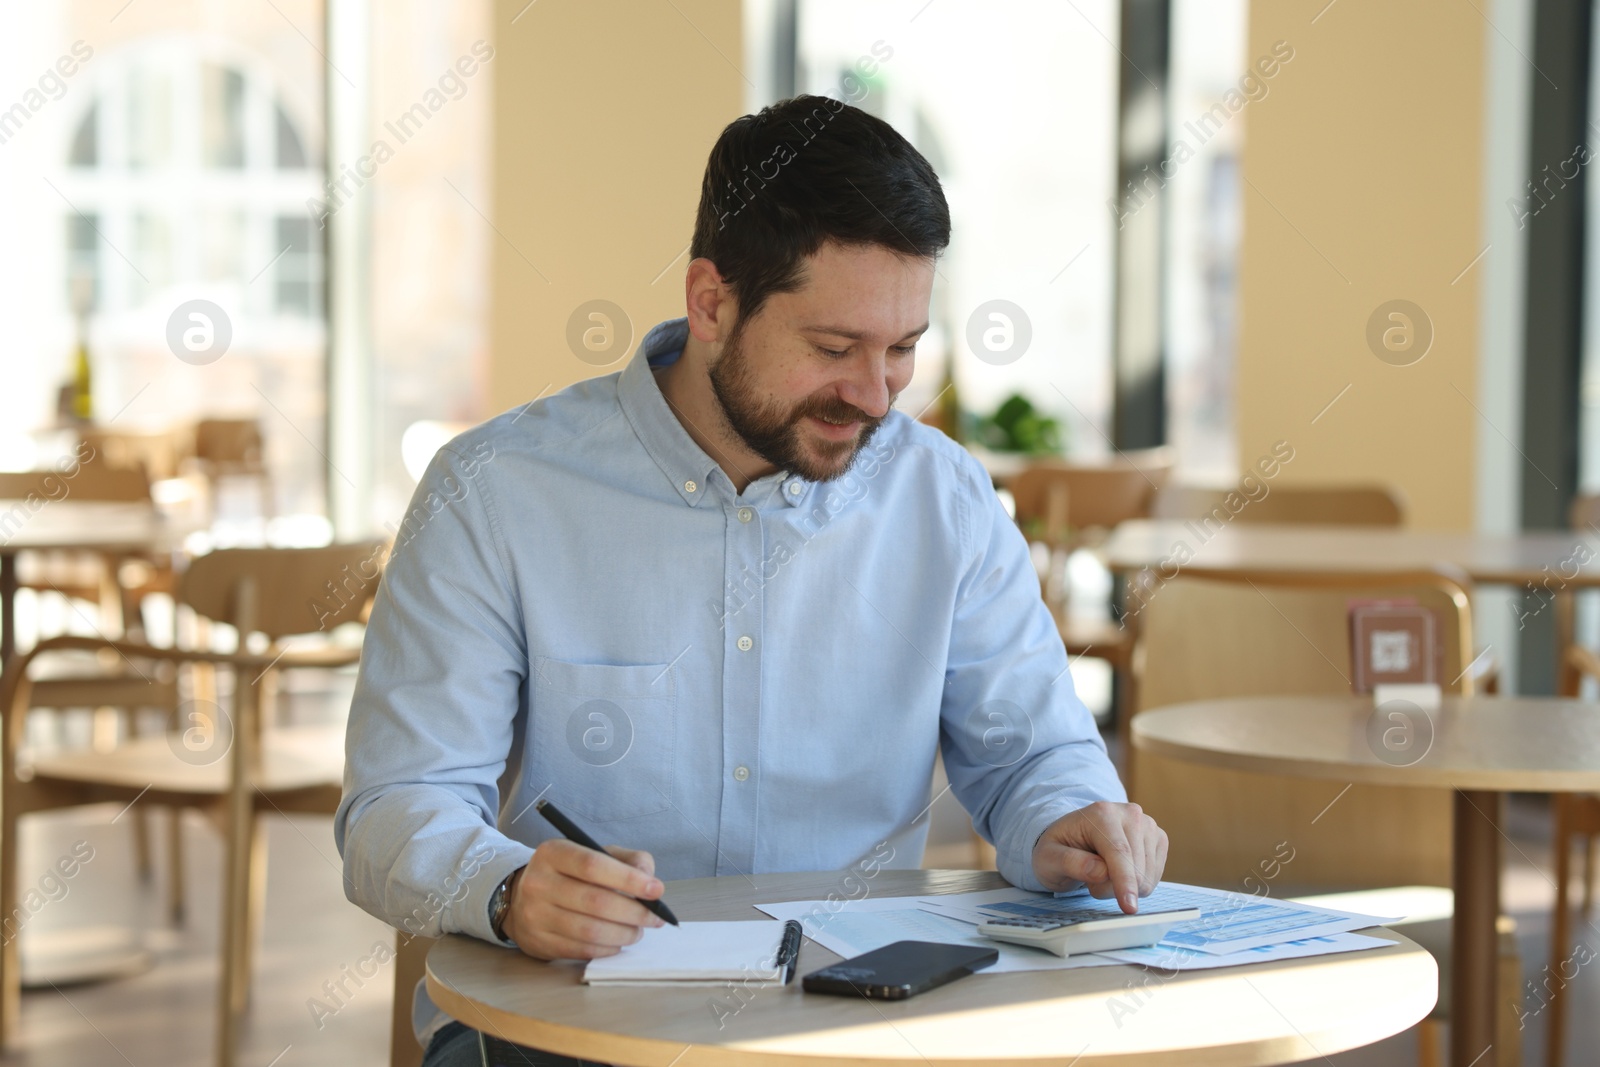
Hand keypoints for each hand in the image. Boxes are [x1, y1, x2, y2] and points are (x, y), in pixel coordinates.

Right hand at [500, 840, 664, 959]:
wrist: (522, 899)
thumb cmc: (570, 874)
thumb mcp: (595, 854)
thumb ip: (628, 860)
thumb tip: (650, 881)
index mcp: (553, 852)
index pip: (593, 865)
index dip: (629, 879)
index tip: (657, 890)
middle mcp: (538, 883)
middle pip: (595, 901)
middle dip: (634, 912)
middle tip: (655, 918)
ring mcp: (534, 915)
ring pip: (590, 931)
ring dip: (623, 934)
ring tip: (638, 932)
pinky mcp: (538, 942)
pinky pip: (581, 949)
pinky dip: (607, 948)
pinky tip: (618, 942)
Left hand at [1031, 801, 1166, 912]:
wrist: (1072, 837)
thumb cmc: (1058, 849)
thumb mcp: (1048, 858)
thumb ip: (1070, 863)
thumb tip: (1101, 872)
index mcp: (1102, 813)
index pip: (1119, 852)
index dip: (1124, 882)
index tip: (1128, 907)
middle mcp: (1130, 814)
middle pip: (1135, 868)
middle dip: (1112, 887)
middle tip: (1090, 879)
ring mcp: (1148, 825)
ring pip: (1147, 876)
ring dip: (1123, 887)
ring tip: (1102, 872)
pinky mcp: (1159, 839)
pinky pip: (1154, 877)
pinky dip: (1136, 884)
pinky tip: (1119, 871)